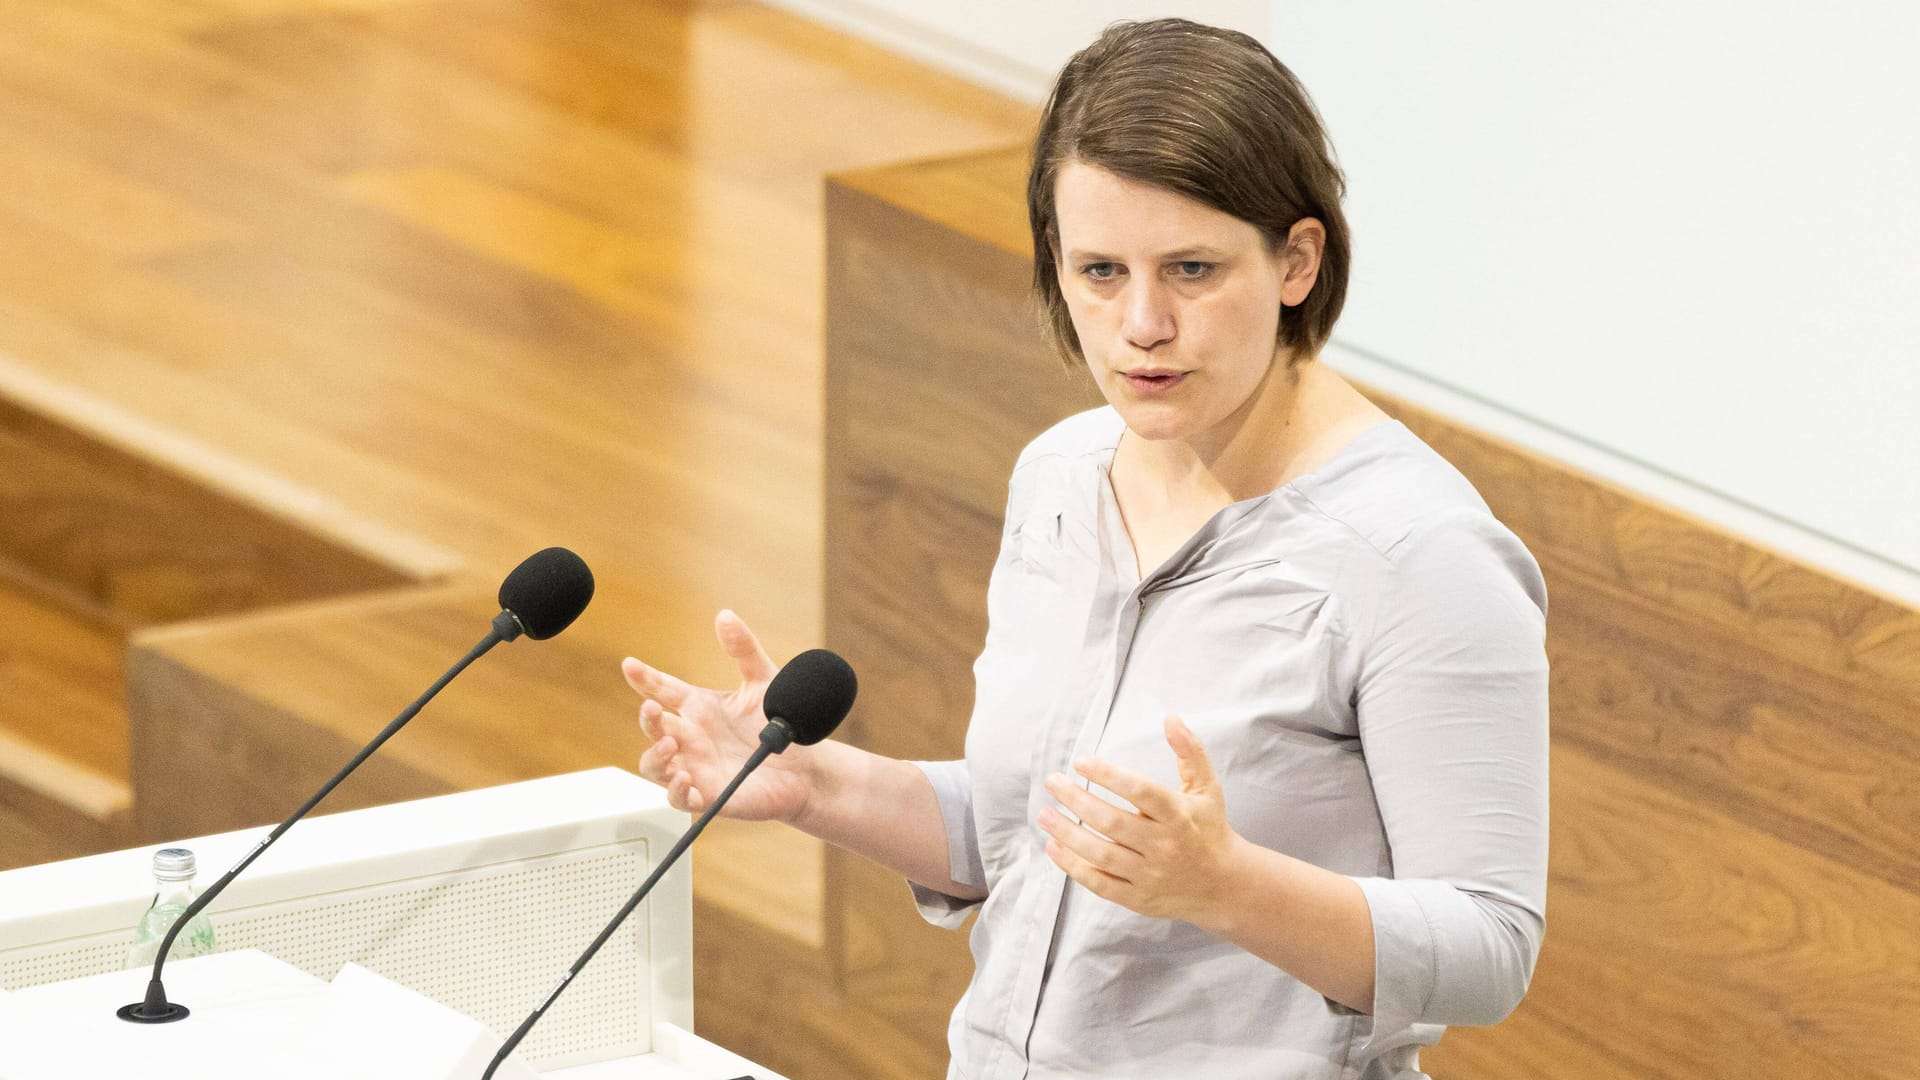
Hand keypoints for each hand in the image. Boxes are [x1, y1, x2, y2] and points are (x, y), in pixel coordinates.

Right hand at [624, 610, 818, 823]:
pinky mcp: (710, 796)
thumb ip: (743, 650)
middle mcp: (692, 738)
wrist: (809, 765)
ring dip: (655, 757)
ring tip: (670, 746)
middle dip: (647, 720)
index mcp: (700, 708)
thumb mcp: (763, 681)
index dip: (644, 678)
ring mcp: (697, 768)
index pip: (662, 690)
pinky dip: (677, 792)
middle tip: (653, 710)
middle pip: (653, 729)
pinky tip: (686, 780)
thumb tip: (725, 615)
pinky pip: (680, 799)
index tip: (631, 665)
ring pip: (655, 767)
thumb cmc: (782, 723)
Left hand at [1037, 715, 1242, 928]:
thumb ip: (1190, 751)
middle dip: (1077, 800)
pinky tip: (1054, 847)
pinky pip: (1100, 884)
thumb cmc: (1209, 829)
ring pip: (1101, 854)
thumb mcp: (1207, 788)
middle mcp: (1163, 845)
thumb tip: (1170, 717)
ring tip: (1044, 814)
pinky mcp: (1138, 897)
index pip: (1140, 791)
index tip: (1080, 760)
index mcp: (1178, 815)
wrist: (1225, 885)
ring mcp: (1149, 874)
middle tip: (1052, 782)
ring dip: (1067, 833)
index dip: (1109, 775)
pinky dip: (1073, 867)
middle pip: (1112, 822)